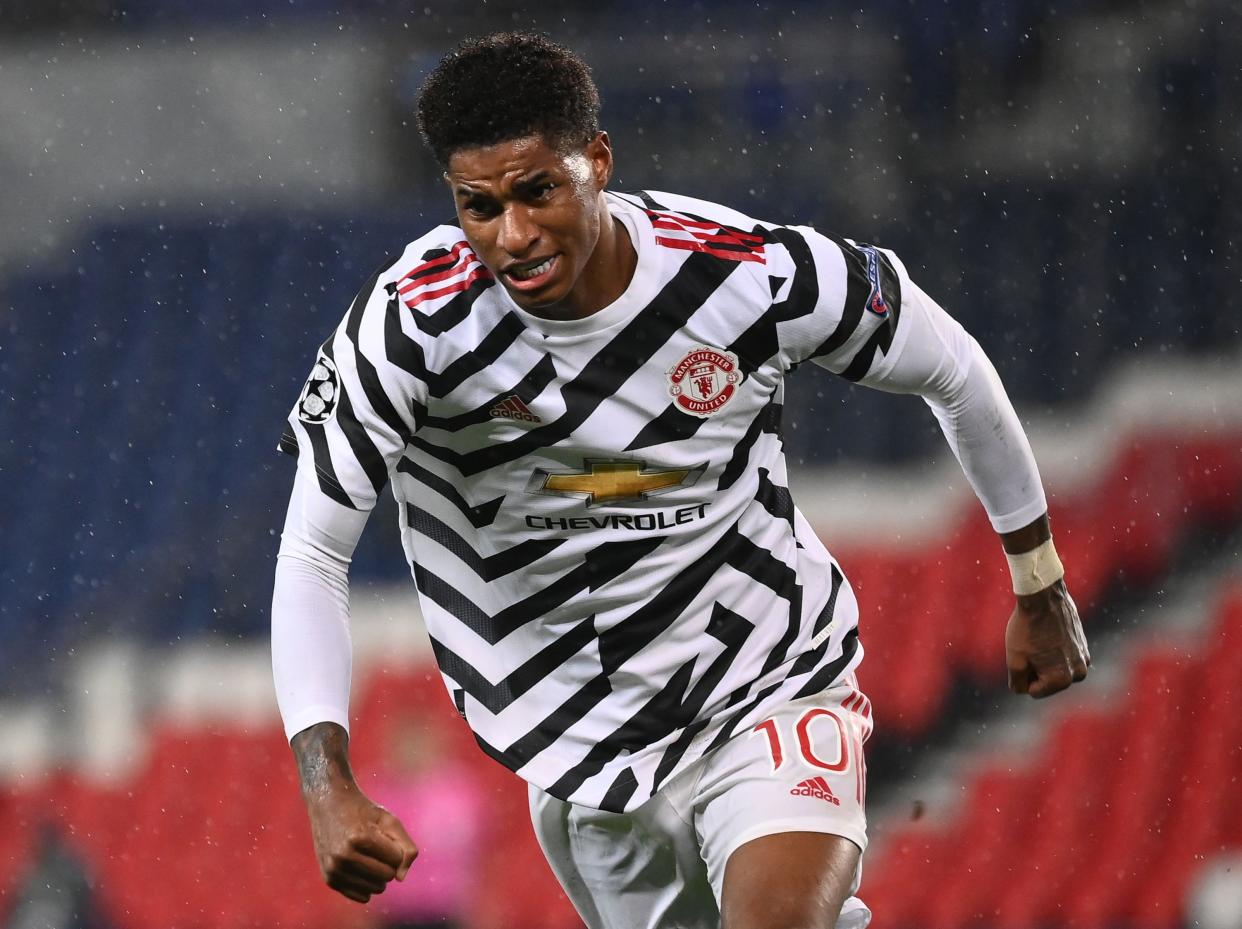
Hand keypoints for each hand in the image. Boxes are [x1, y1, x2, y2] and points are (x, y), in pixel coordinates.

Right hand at [291, 723, 417, 903]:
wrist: (328, 805)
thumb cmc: (364, 812)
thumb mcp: (389, 820)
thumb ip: (406, 847)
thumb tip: (401, 878)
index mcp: (360, 838)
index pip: (396, 859)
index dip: (396, 848)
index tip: (385, 837)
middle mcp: (344, 856)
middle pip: (386, 876)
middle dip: (388, 863)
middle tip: (377, 847)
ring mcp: (334, 869)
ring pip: (375, 888)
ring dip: (378, 875)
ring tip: (368, 856)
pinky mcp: (329, 879)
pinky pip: (360, 896)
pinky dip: (367, 886)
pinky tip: (362, 869)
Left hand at [1004, 578, 1089, 697]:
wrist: (1043, 597)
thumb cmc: (1026, 628)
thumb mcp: (1014, 660)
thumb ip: (1018, 682)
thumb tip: (1024, 690)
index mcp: (1062, 679)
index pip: (1033, 691)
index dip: (1023, 674)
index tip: (1024, 654)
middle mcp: (1079, 672)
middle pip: (1047, 682)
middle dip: (1035, 668)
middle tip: (1032, 646)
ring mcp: (1084, 658)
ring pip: (1055, 669)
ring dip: (1044, 659)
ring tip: (1040, 640)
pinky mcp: (1084, 646)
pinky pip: (1063, 656)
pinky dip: (1053, 650)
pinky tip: (1048, 633)